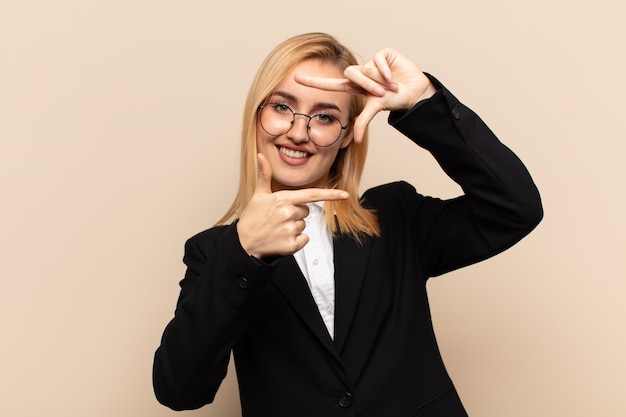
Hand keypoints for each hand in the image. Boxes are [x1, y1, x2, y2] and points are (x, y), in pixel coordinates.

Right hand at [236, 154, 348, 257]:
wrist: (244, 242)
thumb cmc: (252, 217)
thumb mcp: (258, 195)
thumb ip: (265, 175)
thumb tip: (261, 156)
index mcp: (283, 199)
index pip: (311, 195)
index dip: (330, 195)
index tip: (345, 194)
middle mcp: (288, 213)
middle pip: (307, 211)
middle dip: (296, 213)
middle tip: (279, 217)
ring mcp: (290, 230)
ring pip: (305, 225)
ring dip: (295, 227)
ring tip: (278, 228)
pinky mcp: (291, 245)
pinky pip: (304, 239)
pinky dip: (296, 240)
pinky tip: (282, 238)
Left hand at [295, 48, 436, 142]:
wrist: (415, 93)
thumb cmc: (394, 101)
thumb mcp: (376, 110)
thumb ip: (363, 122)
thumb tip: (356, 142)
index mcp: (354, 87)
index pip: (330, 83)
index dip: (314, 82)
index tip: (296, 79)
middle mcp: (360, 74)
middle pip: (351, 74)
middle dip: (367, 85)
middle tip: (381, 93)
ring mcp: (371, 63)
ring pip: (366, 68)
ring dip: (379, 81)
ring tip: (391, 87)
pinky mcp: (384, 55)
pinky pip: (378, 59)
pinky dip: (386, 69)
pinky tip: (393, 76)